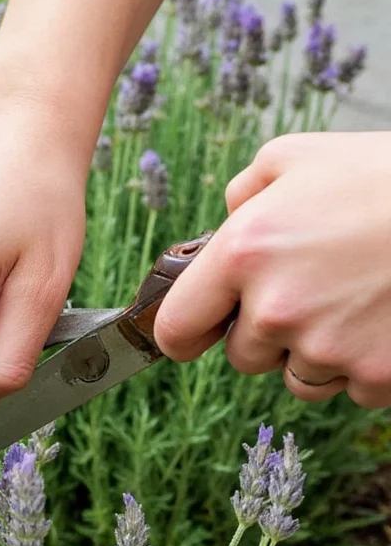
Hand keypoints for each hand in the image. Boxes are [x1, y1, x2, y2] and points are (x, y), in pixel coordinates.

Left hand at [155, 132, 390, 408]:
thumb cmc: (384, 175)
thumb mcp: (296, 156)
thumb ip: (244, 194)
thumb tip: (227, 222)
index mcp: (242, 255)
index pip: (176, 330)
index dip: (188, 332)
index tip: (201, 330)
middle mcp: (276, 309)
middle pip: (243, 356)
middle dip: (268, 332)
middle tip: (314, 289)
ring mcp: (329, 348)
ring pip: (299, 378)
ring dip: (316, 352)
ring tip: (356, 301)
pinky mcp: (377, 376)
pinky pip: (352, 389)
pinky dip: (366, 365)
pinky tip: (385, 320)